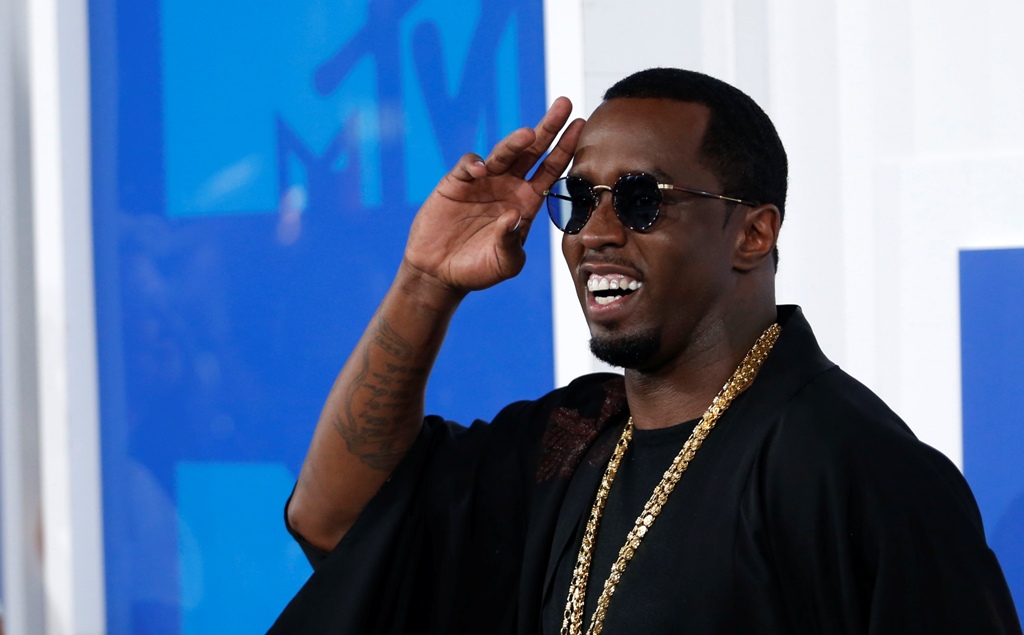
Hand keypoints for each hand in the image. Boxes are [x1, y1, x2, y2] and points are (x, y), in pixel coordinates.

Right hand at [403, 97, 583, 293]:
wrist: (441, 273)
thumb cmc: (479, 270)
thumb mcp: (505, 263)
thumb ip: (512, 243)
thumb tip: (513, 215)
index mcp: (527, 202)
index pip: (552, 169)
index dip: (566, 148)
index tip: (581, 125)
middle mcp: (508, 186)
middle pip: (533, 151)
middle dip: (549, 127)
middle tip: (565, 104)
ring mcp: (483, 182)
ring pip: (503, 154)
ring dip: (515, 142)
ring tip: (529, 134)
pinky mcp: (456, 183)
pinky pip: (469, 165)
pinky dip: (475, 163)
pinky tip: (482, 170)